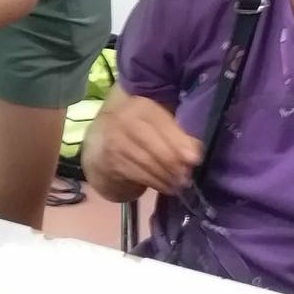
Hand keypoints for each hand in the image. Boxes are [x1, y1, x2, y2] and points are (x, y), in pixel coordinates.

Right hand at [82, 92, 201, 196]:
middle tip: (187, 176)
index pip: (162, 123)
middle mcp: (124, 120)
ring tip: (179, 184)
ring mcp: (115, 141)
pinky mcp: (111, 161)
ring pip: (148, 162)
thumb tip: (194, 153)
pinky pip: (138, 174)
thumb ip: (176, 134)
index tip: (194, 159)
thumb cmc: (137, 133)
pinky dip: (155, 183)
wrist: (99, 144)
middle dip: (174, 164)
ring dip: (167, 177)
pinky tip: (166, 187)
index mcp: (141, 106)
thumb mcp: (156, 125)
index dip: (179, 141)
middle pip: (155, 146)